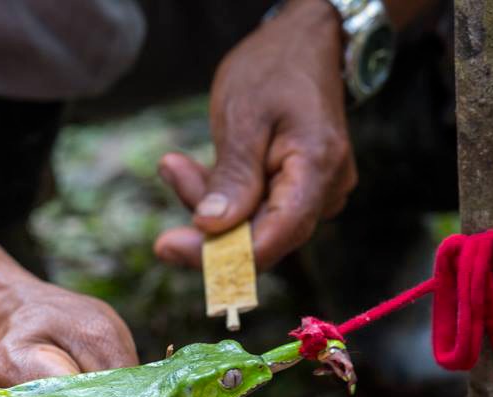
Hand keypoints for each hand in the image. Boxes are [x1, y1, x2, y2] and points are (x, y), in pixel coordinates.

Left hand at [155, 0, 356, 269]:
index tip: (168, 248)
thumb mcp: (244, 116)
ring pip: (251, 226)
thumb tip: (211, 228)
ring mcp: (314, 195)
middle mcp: (325, 192)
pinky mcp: (297, 193)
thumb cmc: (275, 70)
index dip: (221, 255)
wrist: (306, 44)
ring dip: (207, 201)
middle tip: (168, 170)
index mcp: (318, 169)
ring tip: (174, 163)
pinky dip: (221, 195)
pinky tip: (191, 169)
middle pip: (259, 237)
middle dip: (205, 219)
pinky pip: (254, 210)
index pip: (273, 236)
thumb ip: (233, 176)